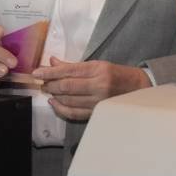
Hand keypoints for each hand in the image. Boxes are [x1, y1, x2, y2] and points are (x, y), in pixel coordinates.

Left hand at [32, 58, 149, 121]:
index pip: (68, 71)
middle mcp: (98, 85)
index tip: (36, 72)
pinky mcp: (97, 112)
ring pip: (69, 100)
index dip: (50, 72)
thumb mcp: (97, 64)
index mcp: (98, 69)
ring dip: (54, 96)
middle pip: (67, 86)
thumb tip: (52, 62)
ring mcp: (98, 101)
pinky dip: (61, 109)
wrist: (139, 88)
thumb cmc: (117, 74)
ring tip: (47, 90)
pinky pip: (74, 113)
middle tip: (41, 82)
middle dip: (50, 84)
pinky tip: (54, 103)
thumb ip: (74, 66)